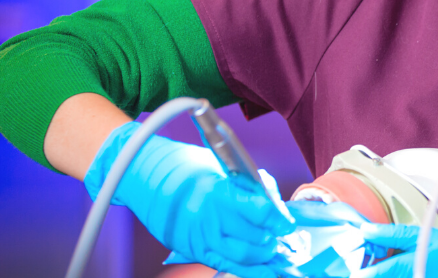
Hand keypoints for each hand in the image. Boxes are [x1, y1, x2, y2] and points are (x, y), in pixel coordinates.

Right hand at [84, 122, 294, 277]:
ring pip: (244, 257)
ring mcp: (203, 238)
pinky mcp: (197, 251)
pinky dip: (251, 271)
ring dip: (263, 255)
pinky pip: (228, 266)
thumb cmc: (191, 170)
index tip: (287, 222)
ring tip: (268, 246)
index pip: (261, 211)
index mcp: (220, 192)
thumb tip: (275, 202)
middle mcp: (212, 219)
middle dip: (273, 239)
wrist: (151, 182)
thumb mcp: (224, 169)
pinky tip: (266, 271)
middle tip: (279, 234)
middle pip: (255, 238)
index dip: (280, 220)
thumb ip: (251, 186)